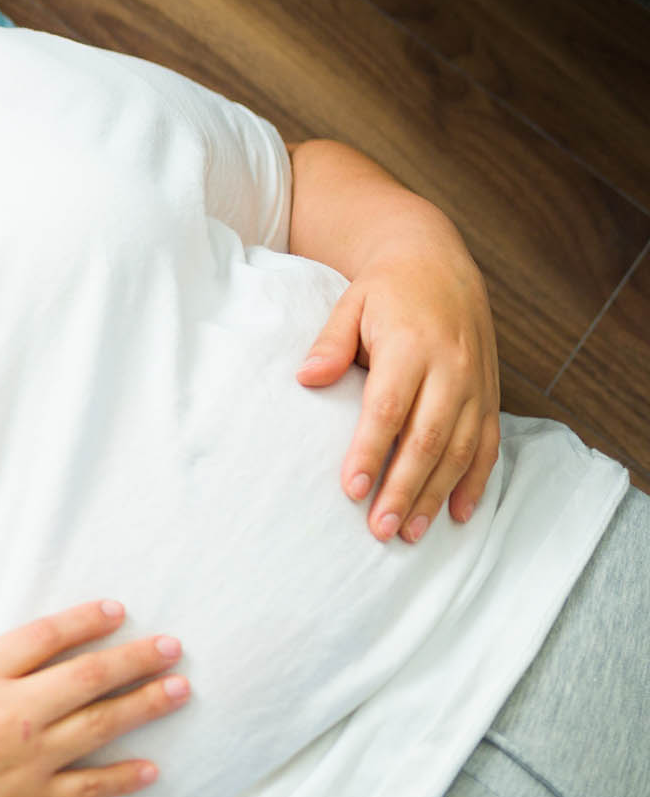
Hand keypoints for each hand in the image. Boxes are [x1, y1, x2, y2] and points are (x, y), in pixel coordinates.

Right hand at [0, 593, 184, 796]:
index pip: (45, 637)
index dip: (86, 621)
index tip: (117, 611)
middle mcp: (10, 714)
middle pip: (88, 676)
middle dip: (136, 659)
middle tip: (173, 648)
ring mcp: (27, 761)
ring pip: (101, 725)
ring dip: (146, 706)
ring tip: (179, 691)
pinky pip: (90, 787)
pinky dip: (124, 778)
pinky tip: (152, 769)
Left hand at [296, 238, 499, 542]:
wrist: (438, 264)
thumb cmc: (385, 291)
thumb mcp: (349, 304)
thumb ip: (330, 343)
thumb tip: (306, 378)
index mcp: (412, 346)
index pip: (388, 409)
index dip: (369, 452)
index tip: (351, 489)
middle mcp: (451, 369)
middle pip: (427, 439)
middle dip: (404, 489)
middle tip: (381, 529)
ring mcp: (476, 384)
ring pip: (459, 450)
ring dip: (436, 495)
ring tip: (412, 533)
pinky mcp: (489, 394)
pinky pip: (487, 444)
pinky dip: (476, 481)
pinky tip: (459, 513)